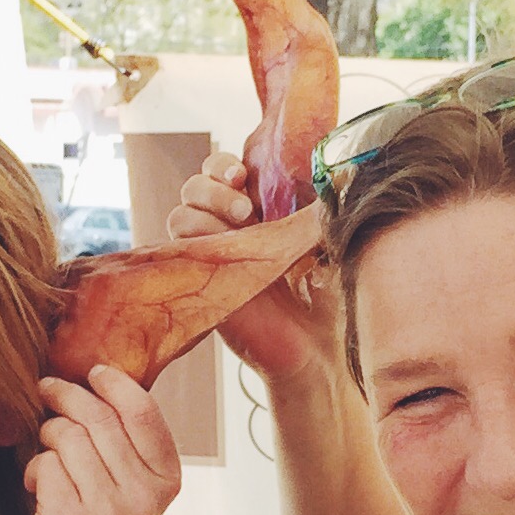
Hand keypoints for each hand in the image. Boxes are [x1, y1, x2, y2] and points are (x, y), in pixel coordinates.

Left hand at [21, 366, 182, 514]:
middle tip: (48, 391)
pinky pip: (45, 464)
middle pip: (99, 418)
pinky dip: (34, 469)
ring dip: (48, 436)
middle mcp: (144, 494)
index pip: (143, 411)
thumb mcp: (134, 488)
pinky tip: (37, 488)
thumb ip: (127, 443)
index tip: (91, 373)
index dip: (113, 383)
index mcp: (167, 479)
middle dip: (66, 397)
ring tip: (47, 455)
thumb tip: (94, 380)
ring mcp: (110, 509)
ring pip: (68, 437)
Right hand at [167, 151, 337, 377]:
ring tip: (240, 225)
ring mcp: (213, 257)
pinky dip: (197, 241)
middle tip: (243, 206)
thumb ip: (322, 206)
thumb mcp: (329, 239)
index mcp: (257, 211)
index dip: (224, 166)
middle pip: (195, 187)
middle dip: (213, 186)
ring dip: (205, 211)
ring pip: (181, 215)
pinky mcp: (202, 284)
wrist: (320, 348)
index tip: (243, 173)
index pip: (222, 172)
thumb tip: (335, 174)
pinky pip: (180, 250)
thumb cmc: (329, 295)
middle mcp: (229, 230)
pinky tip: (227, 250)